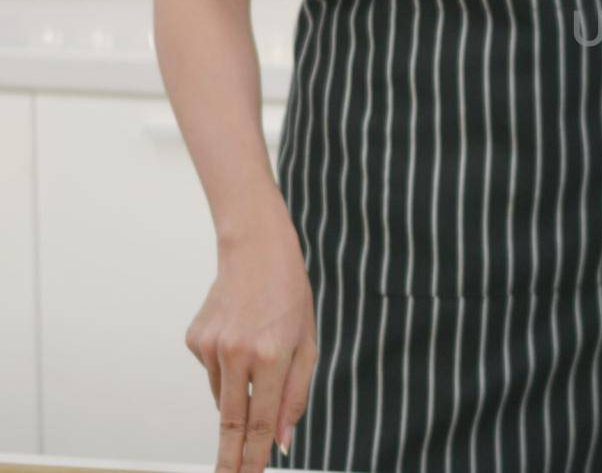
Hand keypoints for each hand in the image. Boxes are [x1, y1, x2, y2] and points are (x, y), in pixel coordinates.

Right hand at [185, 208, 316, 472]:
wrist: (255, 250)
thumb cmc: (289, 296)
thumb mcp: (308, 343)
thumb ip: (296, 394)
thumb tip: (284, 440)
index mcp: (271, 354)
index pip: (261, 421)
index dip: (255, 456)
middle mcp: (236, 353)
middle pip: (231, 422)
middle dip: (230, 457)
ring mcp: (210, 347)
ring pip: (224, 397)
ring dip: (239, 395)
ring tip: (257, 356)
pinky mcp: (193, 340)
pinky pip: (212, 373)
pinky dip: (227, 368)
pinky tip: (239, 338)